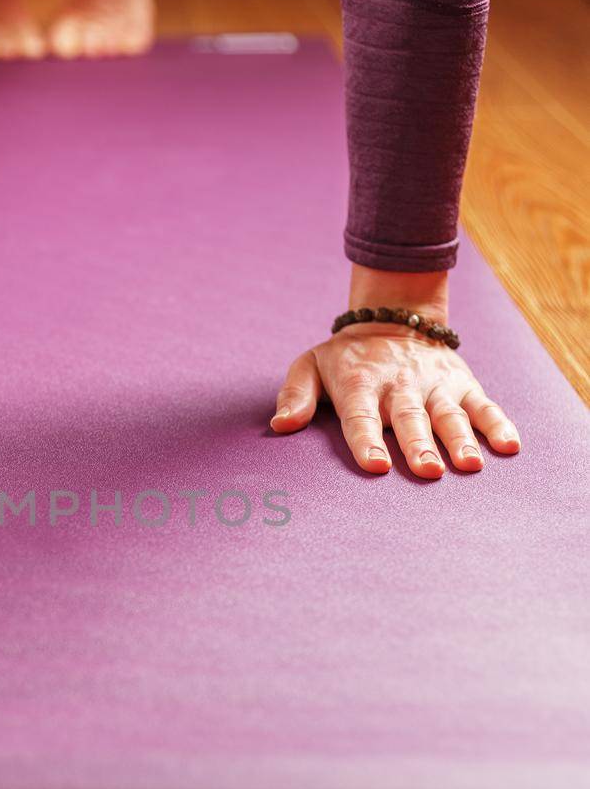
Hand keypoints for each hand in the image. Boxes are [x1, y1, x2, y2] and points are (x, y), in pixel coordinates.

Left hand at [271, 267, 519, 478]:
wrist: (394, 317)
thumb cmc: (346, 357)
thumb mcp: (311, 365)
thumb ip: (295, 394)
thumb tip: (280, 425)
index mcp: (360, 383)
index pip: (361, 416)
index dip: (367, 441)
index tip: (375, 466)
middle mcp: (399, 385)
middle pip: (410, 418)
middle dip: (418, 444)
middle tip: (427, 471)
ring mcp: (434, 384)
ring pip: (449, 414)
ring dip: (460, 439)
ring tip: (469, 465)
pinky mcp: (462, 383)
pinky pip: (483, 405)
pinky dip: (498, 424)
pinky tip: (509, 447)